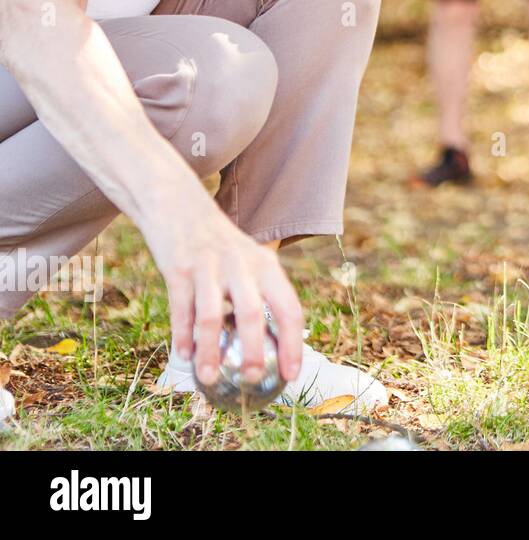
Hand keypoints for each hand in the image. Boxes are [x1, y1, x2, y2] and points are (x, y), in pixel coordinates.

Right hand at [145, 199, 303, 389]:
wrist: (179, 206)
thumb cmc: (220, 245)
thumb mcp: (250, 260)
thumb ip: (261, 294)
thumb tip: (272, 345)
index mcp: (266, 266)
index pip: (288, 308)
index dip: (293, 344)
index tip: (290, 375)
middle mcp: (241, 266)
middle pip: (253, 314)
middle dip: (254, 351)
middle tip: (252, 380)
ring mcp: (208, 267)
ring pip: (213, 316)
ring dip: (211, 350)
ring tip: (209, 377)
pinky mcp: (178, 269)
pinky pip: (182, 309)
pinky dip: (183, 335)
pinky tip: (184, 356)